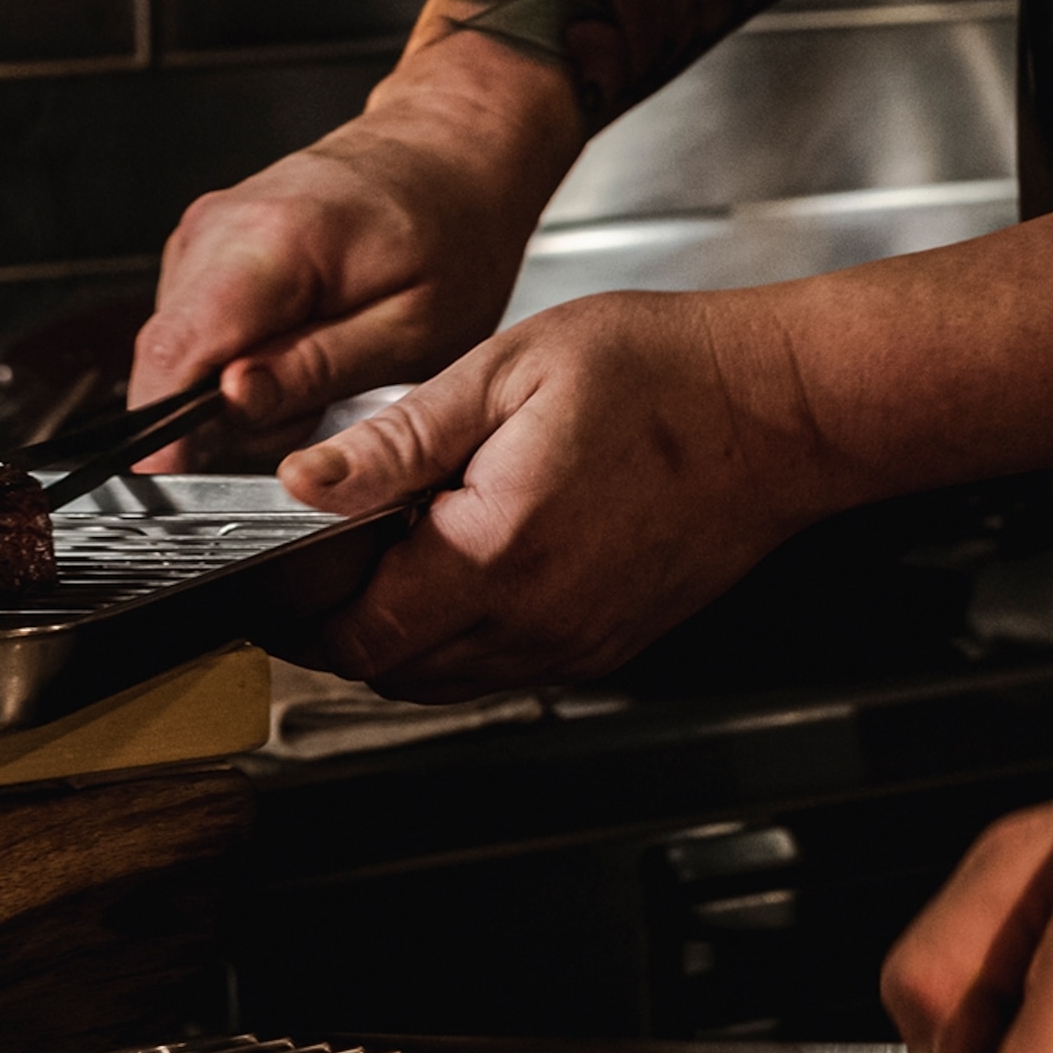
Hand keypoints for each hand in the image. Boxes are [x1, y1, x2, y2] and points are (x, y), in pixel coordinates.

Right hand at [129, 33, 576, 468]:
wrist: (452, 151)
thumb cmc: (452, 233)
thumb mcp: (414, 329)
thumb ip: (316, 369)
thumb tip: (229, 403)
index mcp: (269, 243)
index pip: (172, 351)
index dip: (165, 428)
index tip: (190, 474)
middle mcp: (217, 228)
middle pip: (166, 358)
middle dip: (218, 415)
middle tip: (314, 407)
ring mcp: (204, 232)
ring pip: (177, 349)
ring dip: (231, 387)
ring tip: (320, 364)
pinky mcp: (206, 244)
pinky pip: (195, 327)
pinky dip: (237, 356)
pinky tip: (301, 340)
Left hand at [269, 285, 862, 698]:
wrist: (780, 409)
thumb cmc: (663, 373)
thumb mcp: (505, 374)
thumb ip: (396, 441)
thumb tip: (305, 485)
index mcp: (495, 553)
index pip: (357, 635)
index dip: (297, 614)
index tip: (272, 576)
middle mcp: (537, 621)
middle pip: (393, 672)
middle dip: (339, 631)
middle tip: (316, 564)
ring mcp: (578, 642)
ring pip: (448, 679)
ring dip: (400, 638)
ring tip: (387, 559)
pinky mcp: (609, 643)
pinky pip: (508, 667)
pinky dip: (464, 638)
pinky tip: (465, 567)